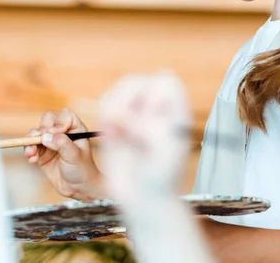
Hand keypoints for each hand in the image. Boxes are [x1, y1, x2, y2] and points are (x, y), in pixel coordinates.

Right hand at [24, 109, 105, 200]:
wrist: (78, 188)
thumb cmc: (83, 170)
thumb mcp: (75, 156)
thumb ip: (61, 144)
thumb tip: (45, 137)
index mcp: (75, 129)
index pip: (65, 116)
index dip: (59, 122)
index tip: (56, 133)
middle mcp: (62, 133)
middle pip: (47, 120)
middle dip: (42, 130)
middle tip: (40, 140)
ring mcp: (51, 142)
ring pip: (36, 133)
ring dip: (31, 141)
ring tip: (31, 153)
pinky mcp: (42, 153)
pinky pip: (31, 146)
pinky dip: (29, 151)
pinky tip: (32, 160)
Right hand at [97, 72, 191, 203]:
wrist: (144, 199)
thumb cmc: (162, 178)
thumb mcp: (166, 153)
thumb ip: (153, 130)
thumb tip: (130, 117)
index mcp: (175, 111)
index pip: (166, 81)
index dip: (153, 94)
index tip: (149, 118)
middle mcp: (155, 108)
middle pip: (137, 81)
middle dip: (126, 100)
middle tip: (123, 124)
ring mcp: (135, 113)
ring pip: (117, 90)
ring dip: (113, 109)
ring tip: (117, 135)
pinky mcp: (116, 122)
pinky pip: (104, 106)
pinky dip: (104, 119)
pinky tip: (112, 138)